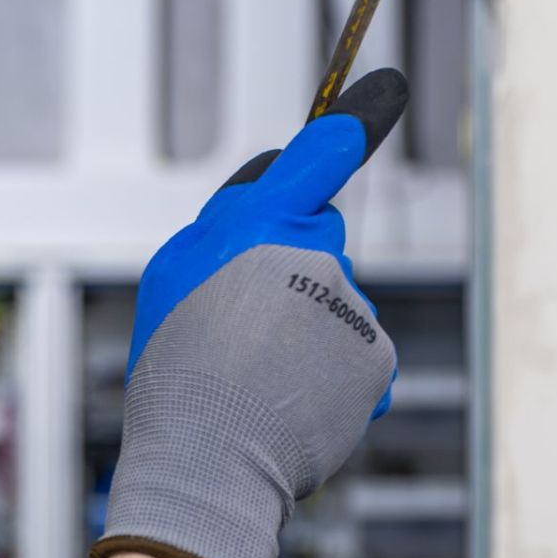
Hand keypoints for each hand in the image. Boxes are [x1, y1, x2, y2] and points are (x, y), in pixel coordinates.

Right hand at [95, 67, 409, 557]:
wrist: (209, 463)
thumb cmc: (177, 373)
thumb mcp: (170, 279)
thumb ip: (223, 229)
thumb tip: (269, 207)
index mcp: (261, 224)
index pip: (319, 154)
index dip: (350, 124)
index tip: (386, 94)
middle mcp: (318, 256)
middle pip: (318, 239)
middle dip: (290, 265)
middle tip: (239, 325)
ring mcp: (354, 311)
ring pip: (336, 302)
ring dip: (306, 331)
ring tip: (256, 380)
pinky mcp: (377, 362)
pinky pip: (356, 354)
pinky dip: (330, 375)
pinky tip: (290, 401)